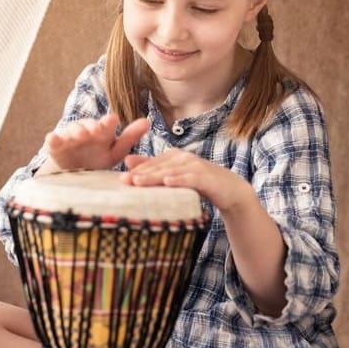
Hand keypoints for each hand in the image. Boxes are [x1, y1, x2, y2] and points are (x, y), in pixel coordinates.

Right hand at [41, 113, 150, 172]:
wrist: (73, 174)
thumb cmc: (97, 159)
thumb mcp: (115, 151)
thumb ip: (130, 137)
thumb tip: (148, 121)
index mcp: (102, 132)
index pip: (106, 125)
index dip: (109, 122)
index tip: (114, 120)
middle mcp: (86, 131)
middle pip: (88, 125)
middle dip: (92, 126)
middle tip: (97, 130)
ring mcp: (69, 137)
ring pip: (72, 130)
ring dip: (76, 131)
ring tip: (80, 135)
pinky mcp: (56, 146)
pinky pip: (53, 141)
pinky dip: (53, 139)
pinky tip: (53, 138)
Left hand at [121, 148, 250, 213]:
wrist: (229, 190)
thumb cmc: (199, 184)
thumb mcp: (175, 176)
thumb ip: (153, 168)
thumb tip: (126, 161)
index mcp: (174, 157)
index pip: (152, 163)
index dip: (136, 170)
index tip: (119, 178)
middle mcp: (184, 158)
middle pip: (159, 166)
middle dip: (141, 173)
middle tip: (124, 180)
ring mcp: (196, 166)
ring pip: (171, 171)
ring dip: (155, 176)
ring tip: (138, 181)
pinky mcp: (206, 177)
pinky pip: (191, 178)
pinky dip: (179, 180)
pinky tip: (168, 182)